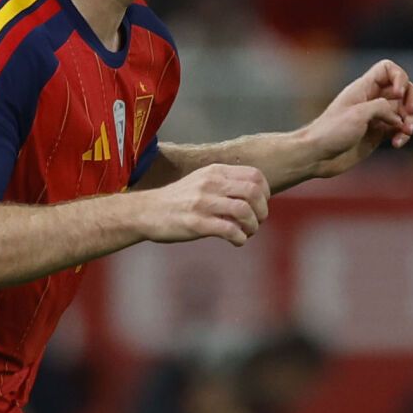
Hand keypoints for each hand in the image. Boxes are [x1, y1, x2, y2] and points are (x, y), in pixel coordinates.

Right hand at [133, 163, 268, 246]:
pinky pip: (230, 230)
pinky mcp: (196, 223)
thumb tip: (254, 195)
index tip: (260, 205)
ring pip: (245, 211)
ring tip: (247, 233)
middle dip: (262, 210)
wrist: (147, 212)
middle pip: (253, 192)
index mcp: (215, 171)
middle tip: (257, 221)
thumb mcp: (202, 180)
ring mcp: (203, 203)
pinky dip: (240, 238)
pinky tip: (236, 241)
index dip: (265, 193)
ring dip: (253, 226)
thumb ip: (225, 183)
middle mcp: (211, 184)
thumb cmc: (178, 200)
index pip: (255, 175)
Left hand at [300, 59, 412, 178]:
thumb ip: (382, 108)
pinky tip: (397, 143)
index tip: (398, 94)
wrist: (317, 156)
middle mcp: (372, 99)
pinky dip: (403, 135)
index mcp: (364, 88)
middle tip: (409, 113)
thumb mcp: (358, 114)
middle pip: (403, 89)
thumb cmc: (331, 132)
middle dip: (412, 99)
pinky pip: (399, 129)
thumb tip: (399, 118)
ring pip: (404, 111)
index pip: (388, 69)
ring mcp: (376, 117)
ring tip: (404, 132)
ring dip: (410, 121)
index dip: (399, 77)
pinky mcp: (378, 134)